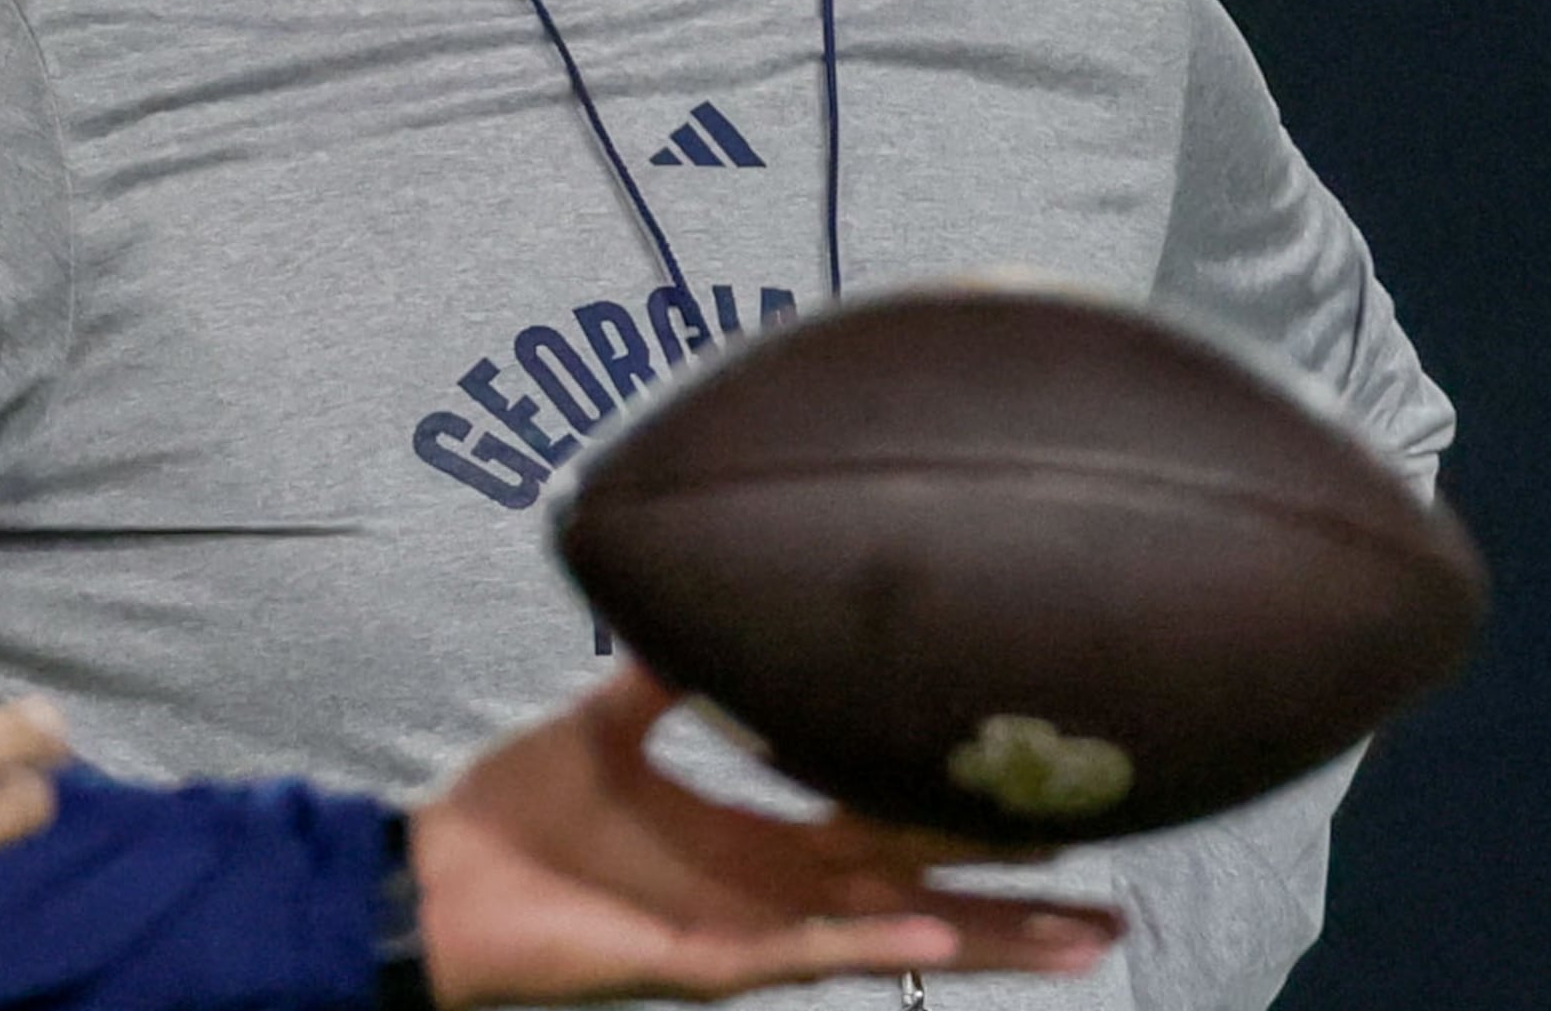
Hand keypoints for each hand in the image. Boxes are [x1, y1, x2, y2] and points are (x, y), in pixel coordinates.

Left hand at [407, 665, 1123, 1004]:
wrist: (436, 874)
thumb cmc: (512, 814)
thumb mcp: (602, 719)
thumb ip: (661, 668)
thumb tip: (705, 589)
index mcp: (754, 836)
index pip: (885, 827)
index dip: (960, 820)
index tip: (1045, 806)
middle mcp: (769, 889)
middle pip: (920, 892)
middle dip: (1014, 903)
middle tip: (1114, 901)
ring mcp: (747, 931)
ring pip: (893, 932)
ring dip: (984, 936)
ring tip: (1082, 939)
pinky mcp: (707, 961)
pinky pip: (808, 948)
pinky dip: (875, 940)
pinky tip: (939, 932)